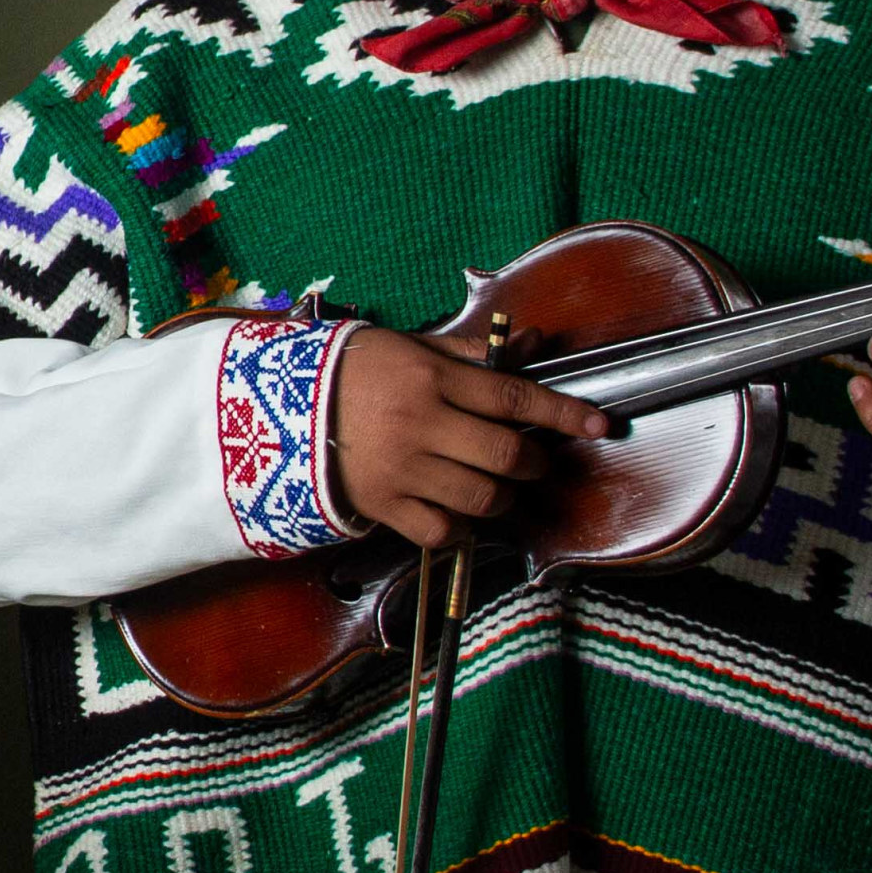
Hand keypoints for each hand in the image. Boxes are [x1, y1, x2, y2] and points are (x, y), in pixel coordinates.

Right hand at [330, 324, 610, 548]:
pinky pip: (441, 530)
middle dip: (534, 462)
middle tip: (532, 460)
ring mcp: (401, 468)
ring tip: (497, 488)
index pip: (514, 396)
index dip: (564, 413)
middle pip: (508, 454)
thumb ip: (469, 350)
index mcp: (429, 378)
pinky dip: (460, 528)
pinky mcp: (381, 503)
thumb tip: (532, 342)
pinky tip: (457, 515)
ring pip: (483, 497)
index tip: (600, 425)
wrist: (271, 406)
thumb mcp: (406, 345)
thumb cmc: (346, 370)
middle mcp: (421, 424)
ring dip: (504, 497)